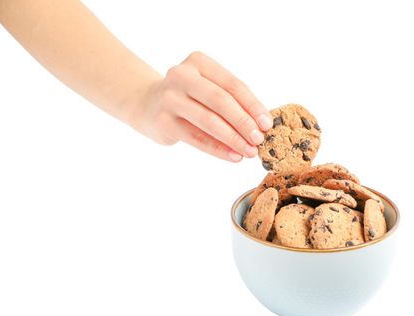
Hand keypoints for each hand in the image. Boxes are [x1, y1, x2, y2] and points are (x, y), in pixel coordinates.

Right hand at [134, 51, 272, 161]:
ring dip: (233, 138)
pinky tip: (233, 156)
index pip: (233, 84)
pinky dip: (218, 149)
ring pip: (209, 120)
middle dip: (244, 122)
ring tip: (249, 151)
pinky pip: (197, 138)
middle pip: (220, 100)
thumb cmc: (188, 97)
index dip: (253, 105)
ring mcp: (170, 98)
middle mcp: (181, 75)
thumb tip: (262, 125)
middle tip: (259, 139)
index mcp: (199, 62)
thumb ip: (231, 101)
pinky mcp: (163, 121)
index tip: (267, 123)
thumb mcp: (207, 88)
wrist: (146, 103)